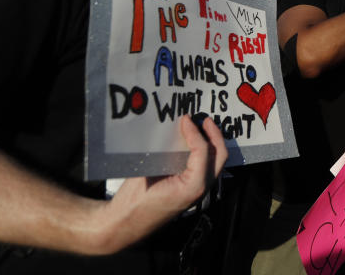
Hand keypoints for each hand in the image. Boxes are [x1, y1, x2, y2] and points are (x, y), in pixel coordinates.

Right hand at [96, 116, 227, 253]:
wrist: (124, 225)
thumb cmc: (133, 204)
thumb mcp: (147, 173)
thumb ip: (165, 153)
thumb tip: (175, 130)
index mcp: (193, 187)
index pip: (203, 151)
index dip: (195, 131)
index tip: (186, 119)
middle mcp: (200, 190)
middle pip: (219, 156)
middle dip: (214, 135)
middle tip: (203, 120)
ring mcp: (197, 192)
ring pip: (215, 163)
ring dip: (211, 143)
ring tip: (201, 128)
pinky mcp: (190, 191)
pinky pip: (204, 168)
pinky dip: (203, 153)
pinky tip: (191, 143)